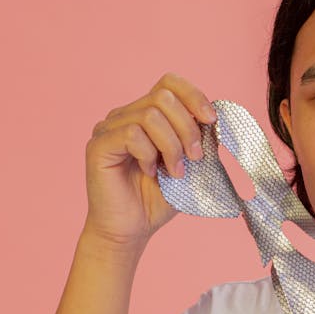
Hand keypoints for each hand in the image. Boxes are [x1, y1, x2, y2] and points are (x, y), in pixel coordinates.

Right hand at [84, 73, 216, 247]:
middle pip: (163, 97)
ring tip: (175, 172)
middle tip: (194, 158)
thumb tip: (215, 121)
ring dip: (171, 145)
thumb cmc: (157, 200)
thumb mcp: (188, 166)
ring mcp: (109, 127)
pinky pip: (132, 135)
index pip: (169, 83)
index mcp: (146, 115)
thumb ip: (199, 141)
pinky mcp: (99, 144)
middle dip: (187, 128)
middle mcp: (125, 115)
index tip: (211, 120)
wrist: (131, 230)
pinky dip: (149, 155)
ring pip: (150, 115)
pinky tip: (150, 173)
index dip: (194, 96)